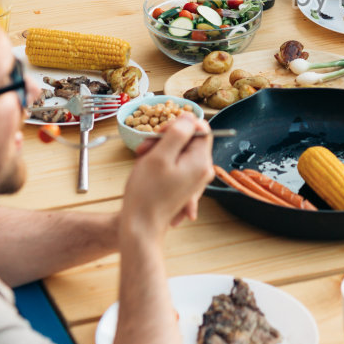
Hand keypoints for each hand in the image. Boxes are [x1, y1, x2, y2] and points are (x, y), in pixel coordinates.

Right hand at [125, 115, 213, 233]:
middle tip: (145, 148)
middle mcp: (203, 171)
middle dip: (165, 140)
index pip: (199, 128)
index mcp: (201, 162)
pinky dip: (161, 164)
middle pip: (188, 140)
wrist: (141, 227)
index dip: (179, 125)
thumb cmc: (147, 194)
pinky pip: (175, 165)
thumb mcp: (160, 155)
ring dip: (159, 152)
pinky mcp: (184, 186)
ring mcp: (194, 180)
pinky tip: (148, 172)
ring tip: (143, 161)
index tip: (161, 132)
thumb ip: (178, 132)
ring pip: (179, 152)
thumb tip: (190, 117)